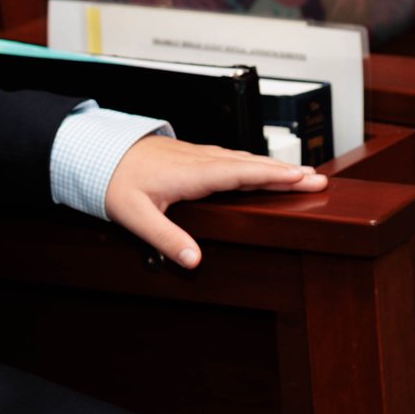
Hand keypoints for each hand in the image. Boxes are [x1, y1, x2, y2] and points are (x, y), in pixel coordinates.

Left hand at [104, 135, 327, 269]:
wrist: (94, 152)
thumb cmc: (112, 181)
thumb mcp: (135, 215)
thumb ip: (165, 238)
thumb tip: (193, 262)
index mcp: (192, 173)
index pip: (241, 173)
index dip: (273, 176)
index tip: (303, 179)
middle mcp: (199, 160)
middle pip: (250, 165)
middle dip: (286, 172)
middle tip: (320, 179)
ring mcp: (196, 155)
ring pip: (242, 160)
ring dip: (272, 166)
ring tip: (301, 174)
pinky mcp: (190, 156)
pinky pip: (230, 158)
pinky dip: (252, 163)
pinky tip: (258, 168)